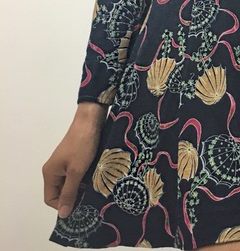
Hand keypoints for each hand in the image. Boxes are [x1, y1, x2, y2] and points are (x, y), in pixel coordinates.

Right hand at [42, 102, 108, 218]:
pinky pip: (76, 173)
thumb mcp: (76, 171)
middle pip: (60, 191)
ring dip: (81, 186)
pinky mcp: (74, 156)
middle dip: (74, 196)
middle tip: (90, 199)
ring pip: (70, 182)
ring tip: (94, 189)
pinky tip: (95, 177)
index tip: (80, 206)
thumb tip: (63, 214)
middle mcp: (54, 168)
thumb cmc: (82, 145)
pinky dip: (84, 177)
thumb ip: (69, 192)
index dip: (63, 204)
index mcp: (49, 173)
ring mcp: (64, 162)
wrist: (90, 120)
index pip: (51, 198)